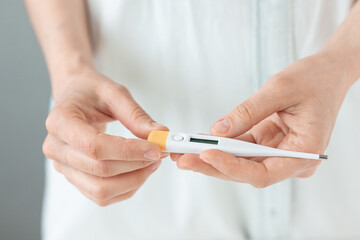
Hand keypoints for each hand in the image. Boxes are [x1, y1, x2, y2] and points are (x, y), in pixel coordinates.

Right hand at [43, 70, 167, 205]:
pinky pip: (101, 195)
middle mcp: (56, 148)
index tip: (155, 148)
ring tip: (152, 162)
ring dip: (134, 180)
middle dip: (137, 165)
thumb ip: (136, 115)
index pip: (95, 146)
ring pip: (101, 190)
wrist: (74, 97)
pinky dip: (126, 188)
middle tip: (160, 152)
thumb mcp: (114, 93)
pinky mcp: (74, 177)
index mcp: (60, 121)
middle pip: (100, 170)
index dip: (128, 151)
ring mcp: (63, 166)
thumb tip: (160, 135)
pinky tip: (140, 171)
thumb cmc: (91, 92)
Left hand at [172, 53, 352, 186]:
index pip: (263, 172)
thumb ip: (248, 112)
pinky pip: (241, 150)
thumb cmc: (313, 79)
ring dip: (212, 157)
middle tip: (183, 158)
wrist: (327, 73)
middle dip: (213, 165)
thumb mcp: (280, 90)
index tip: (206, 155)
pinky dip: (221, 146)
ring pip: (241, 163)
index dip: (232, 167)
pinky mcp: (268, 145)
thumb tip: (218, 130)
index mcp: (305, 153)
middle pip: (247, 172)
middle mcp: (291, 160)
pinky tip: (200, 141)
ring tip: (183, 151)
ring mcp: (279, 154)